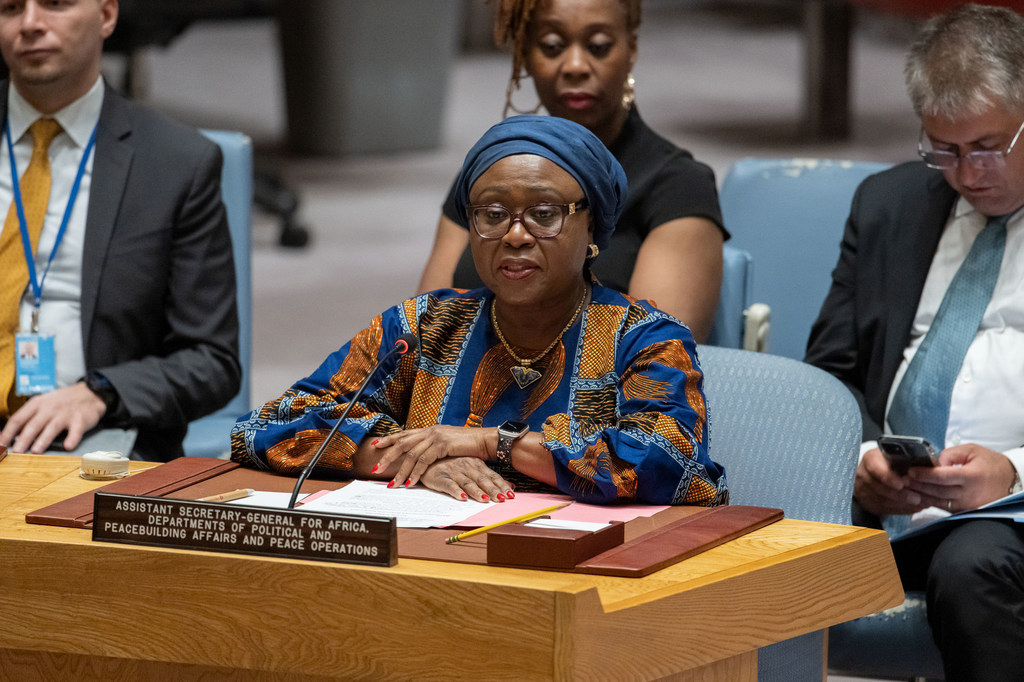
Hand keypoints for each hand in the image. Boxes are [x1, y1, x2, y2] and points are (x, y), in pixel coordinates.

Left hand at [0, 383, 104, 453]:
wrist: (90, 393)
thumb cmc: (63, 402)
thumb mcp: (43, 404)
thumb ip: (30, 418)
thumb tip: (12, 436)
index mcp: (37, 404)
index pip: (18, 418)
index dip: (8, 432)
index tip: (1, 444)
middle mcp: (50, 408)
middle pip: (33, 424)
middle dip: (23, 439)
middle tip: (16, 451)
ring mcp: (65, 414)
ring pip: (52, 427)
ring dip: (43, 439)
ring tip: (36, 451)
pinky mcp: (80, 420)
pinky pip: (76, 430)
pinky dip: (72, 438)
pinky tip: (68, 446)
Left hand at [371, 425, 490, 487]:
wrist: (485, 440)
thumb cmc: (469, 445)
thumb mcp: (448, 443)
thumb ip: (435, 446)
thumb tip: (425, 454)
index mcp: (430, 429)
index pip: (405, 433)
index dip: (389, 438)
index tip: (376, 444)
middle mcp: (430, 430)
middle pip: (402, 443)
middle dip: (387, 456)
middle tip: (376, 468)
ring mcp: (435, 436)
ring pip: (411, 454)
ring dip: (401, 471)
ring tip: (393, 484)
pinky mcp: (441, 444)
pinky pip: (423, 461)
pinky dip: (415, 473)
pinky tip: (411, 482)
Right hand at [419, 457, 512, 501]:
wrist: (427, 458)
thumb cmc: (452, 464)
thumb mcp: (473, 467)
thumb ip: (490, 477)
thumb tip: (510, 486)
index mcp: (476, 463)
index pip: (492, 476)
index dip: (501, 485)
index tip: (511, 495)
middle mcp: (466, 466)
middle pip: (482, 480)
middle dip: (493, 490)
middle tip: (502, 499)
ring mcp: (454, 471)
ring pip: (467, 483)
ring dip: (477, 492)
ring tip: (485, 499)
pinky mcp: (441, 477)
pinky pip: (449, 485)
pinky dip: (456, 492)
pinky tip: (462, 498)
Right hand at [854, 447, 929, 516]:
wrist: (874, 472)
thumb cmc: (889, 461)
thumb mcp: (896, 454)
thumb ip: (907, 459)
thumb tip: (928, 467)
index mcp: (871, 459)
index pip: (875, 468)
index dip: (888, 477)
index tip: (901, 484)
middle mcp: (864, 475)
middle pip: (880, 488)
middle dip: (901, 495)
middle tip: (917, 498)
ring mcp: (864, 490)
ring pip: (883, 501)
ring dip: (903, 504)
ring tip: (920, 504)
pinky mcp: (869, 503)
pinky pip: (885, 509)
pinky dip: (901, 509)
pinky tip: (914, 507)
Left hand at [905, 443, 1016, 511]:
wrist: (1010, 481)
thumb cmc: (990, 463)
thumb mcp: (972, 450)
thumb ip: (952, 454)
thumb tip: (935, 462)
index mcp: (971, 476)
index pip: (942, 477)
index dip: (924, 474)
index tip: (910, 471)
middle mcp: (969, 493)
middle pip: (937, 491)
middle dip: (917, 485)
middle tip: (901, 479)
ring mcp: (967, 505)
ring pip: (938, 501)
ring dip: (920, 495)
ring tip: (905, 488)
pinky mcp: (964, 511)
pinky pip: (944, 507)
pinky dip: (929, 502)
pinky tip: (918, 496)